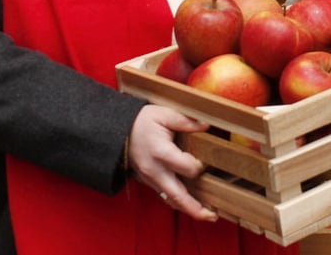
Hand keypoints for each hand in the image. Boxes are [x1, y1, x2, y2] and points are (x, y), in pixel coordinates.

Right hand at [127, 104, 217, 220]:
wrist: (117, 132)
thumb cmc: (142, 122)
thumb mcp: (163, 114)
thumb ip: (185, 120)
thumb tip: (206, 124)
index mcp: (160, 152)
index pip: (186, 168)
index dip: (199, 166)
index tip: (205, 161)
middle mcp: (155, 171)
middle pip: (177, 195)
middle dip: (195, 208)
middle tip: (213, 216)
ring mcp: (151, 179)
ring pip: (171, 200)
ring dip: (189, 209)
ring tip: (207, 215)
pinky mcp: (149, 182)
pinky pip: (165, 196)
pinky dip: (179, 202)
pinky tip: (192, 204)